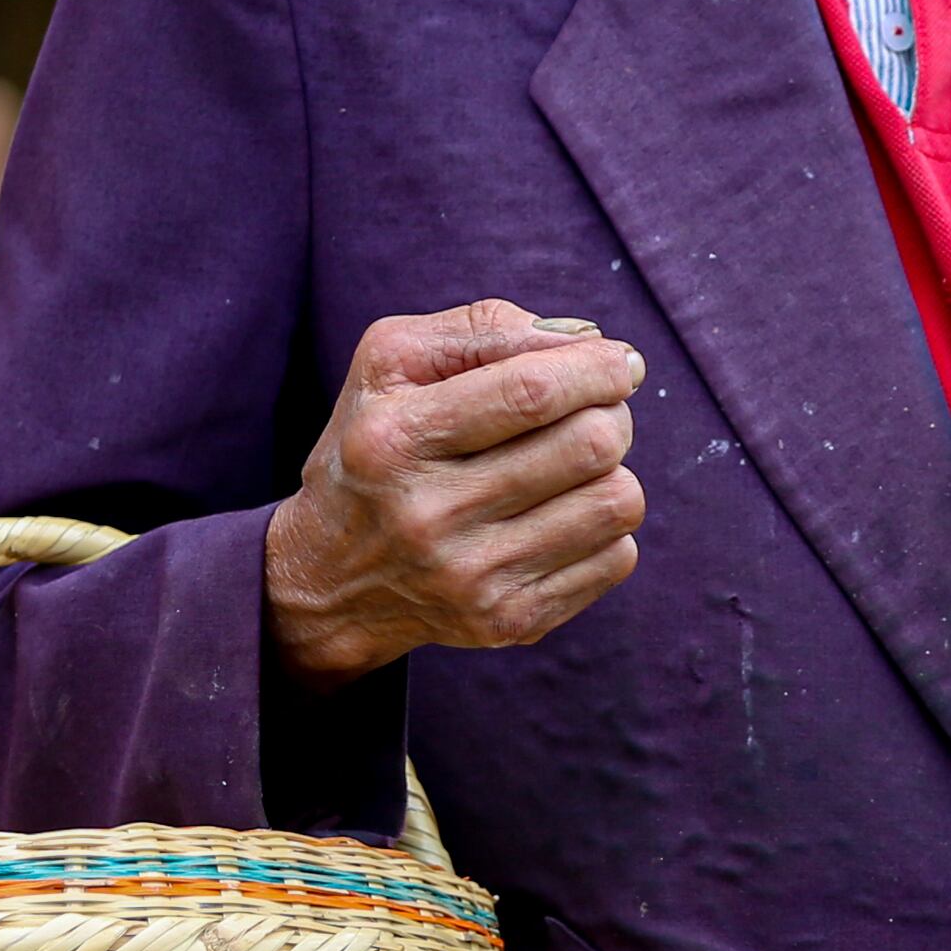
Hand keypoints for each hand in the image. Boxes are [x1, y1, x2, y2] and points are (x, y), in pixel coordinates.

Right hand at [264, 304, 647, 687]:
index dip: (595, 368)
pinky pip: (616, 558)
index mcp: (395, 440)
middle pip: (589, 445)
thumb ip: (483, 330)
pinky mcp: (509, 620)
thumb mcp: (392, 364)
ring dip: (613, 470)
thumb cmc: (377, 445)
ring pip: (615, 503)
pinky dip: (605, 526)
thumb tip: (587, 341)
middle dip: (611, 413)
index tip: (619, 361)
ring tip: (576, 465)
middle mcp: (429, 515)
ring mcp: (472, 578)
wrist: (331, 578)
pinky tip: (561, 515)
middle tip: (596, 410)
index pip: (530, 393)